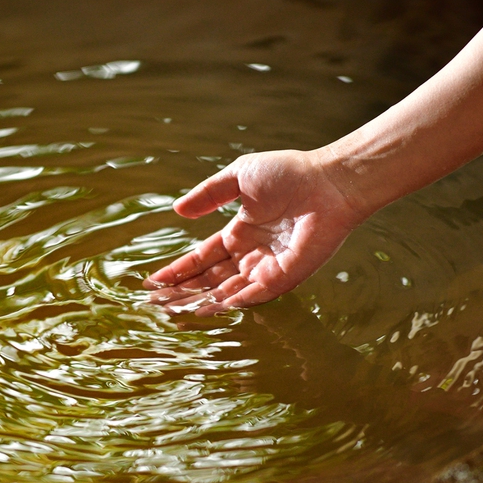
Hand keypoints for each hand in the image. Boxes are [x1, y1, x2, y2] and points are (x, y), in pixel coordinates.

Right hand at [144, 149, 365, 315]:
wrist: (327, 183)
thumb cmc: (289, 173)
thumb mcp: (239, 177)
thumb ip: (209, 194)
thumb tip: (178, 211)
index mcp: (240, 232)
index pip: (203, 258)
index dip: (179, 270)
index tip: (155, 281)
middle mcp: (252, 254)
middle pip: (210, 279)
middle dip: (183, 291)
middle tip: (156, 302)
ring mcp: (268, 267)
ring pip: (227, 290)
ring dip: (200, 300)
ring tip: (173, 309)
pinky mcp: (285, 276)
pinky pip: (254, 294)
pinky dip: (232, 303)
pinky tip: (208, 308)